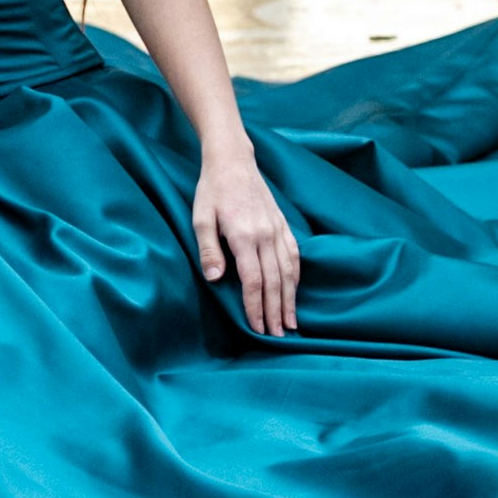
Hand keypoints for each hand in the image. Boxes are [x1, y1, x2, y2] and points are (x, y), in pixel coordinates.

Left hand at [195, 146, 299, 336]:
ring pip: (288, 271)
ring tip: (291, 322)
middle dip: (276, 311)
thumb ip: (209, 250)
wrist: (233, 161)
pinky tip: (295, 290)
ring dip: (290, 299)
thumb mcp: (200, 218)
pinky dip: (296, 276)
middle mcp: (265, 234)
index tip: (257, 328)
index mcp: (243, 236)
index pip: (253, 281)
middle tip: (278, 336)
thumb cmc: (211, 190)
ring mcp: (277, 229)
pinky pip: (294, 254)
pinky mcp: (282, 224)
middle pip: (274, 281)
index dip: (256, 307)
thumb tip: (215, 280)